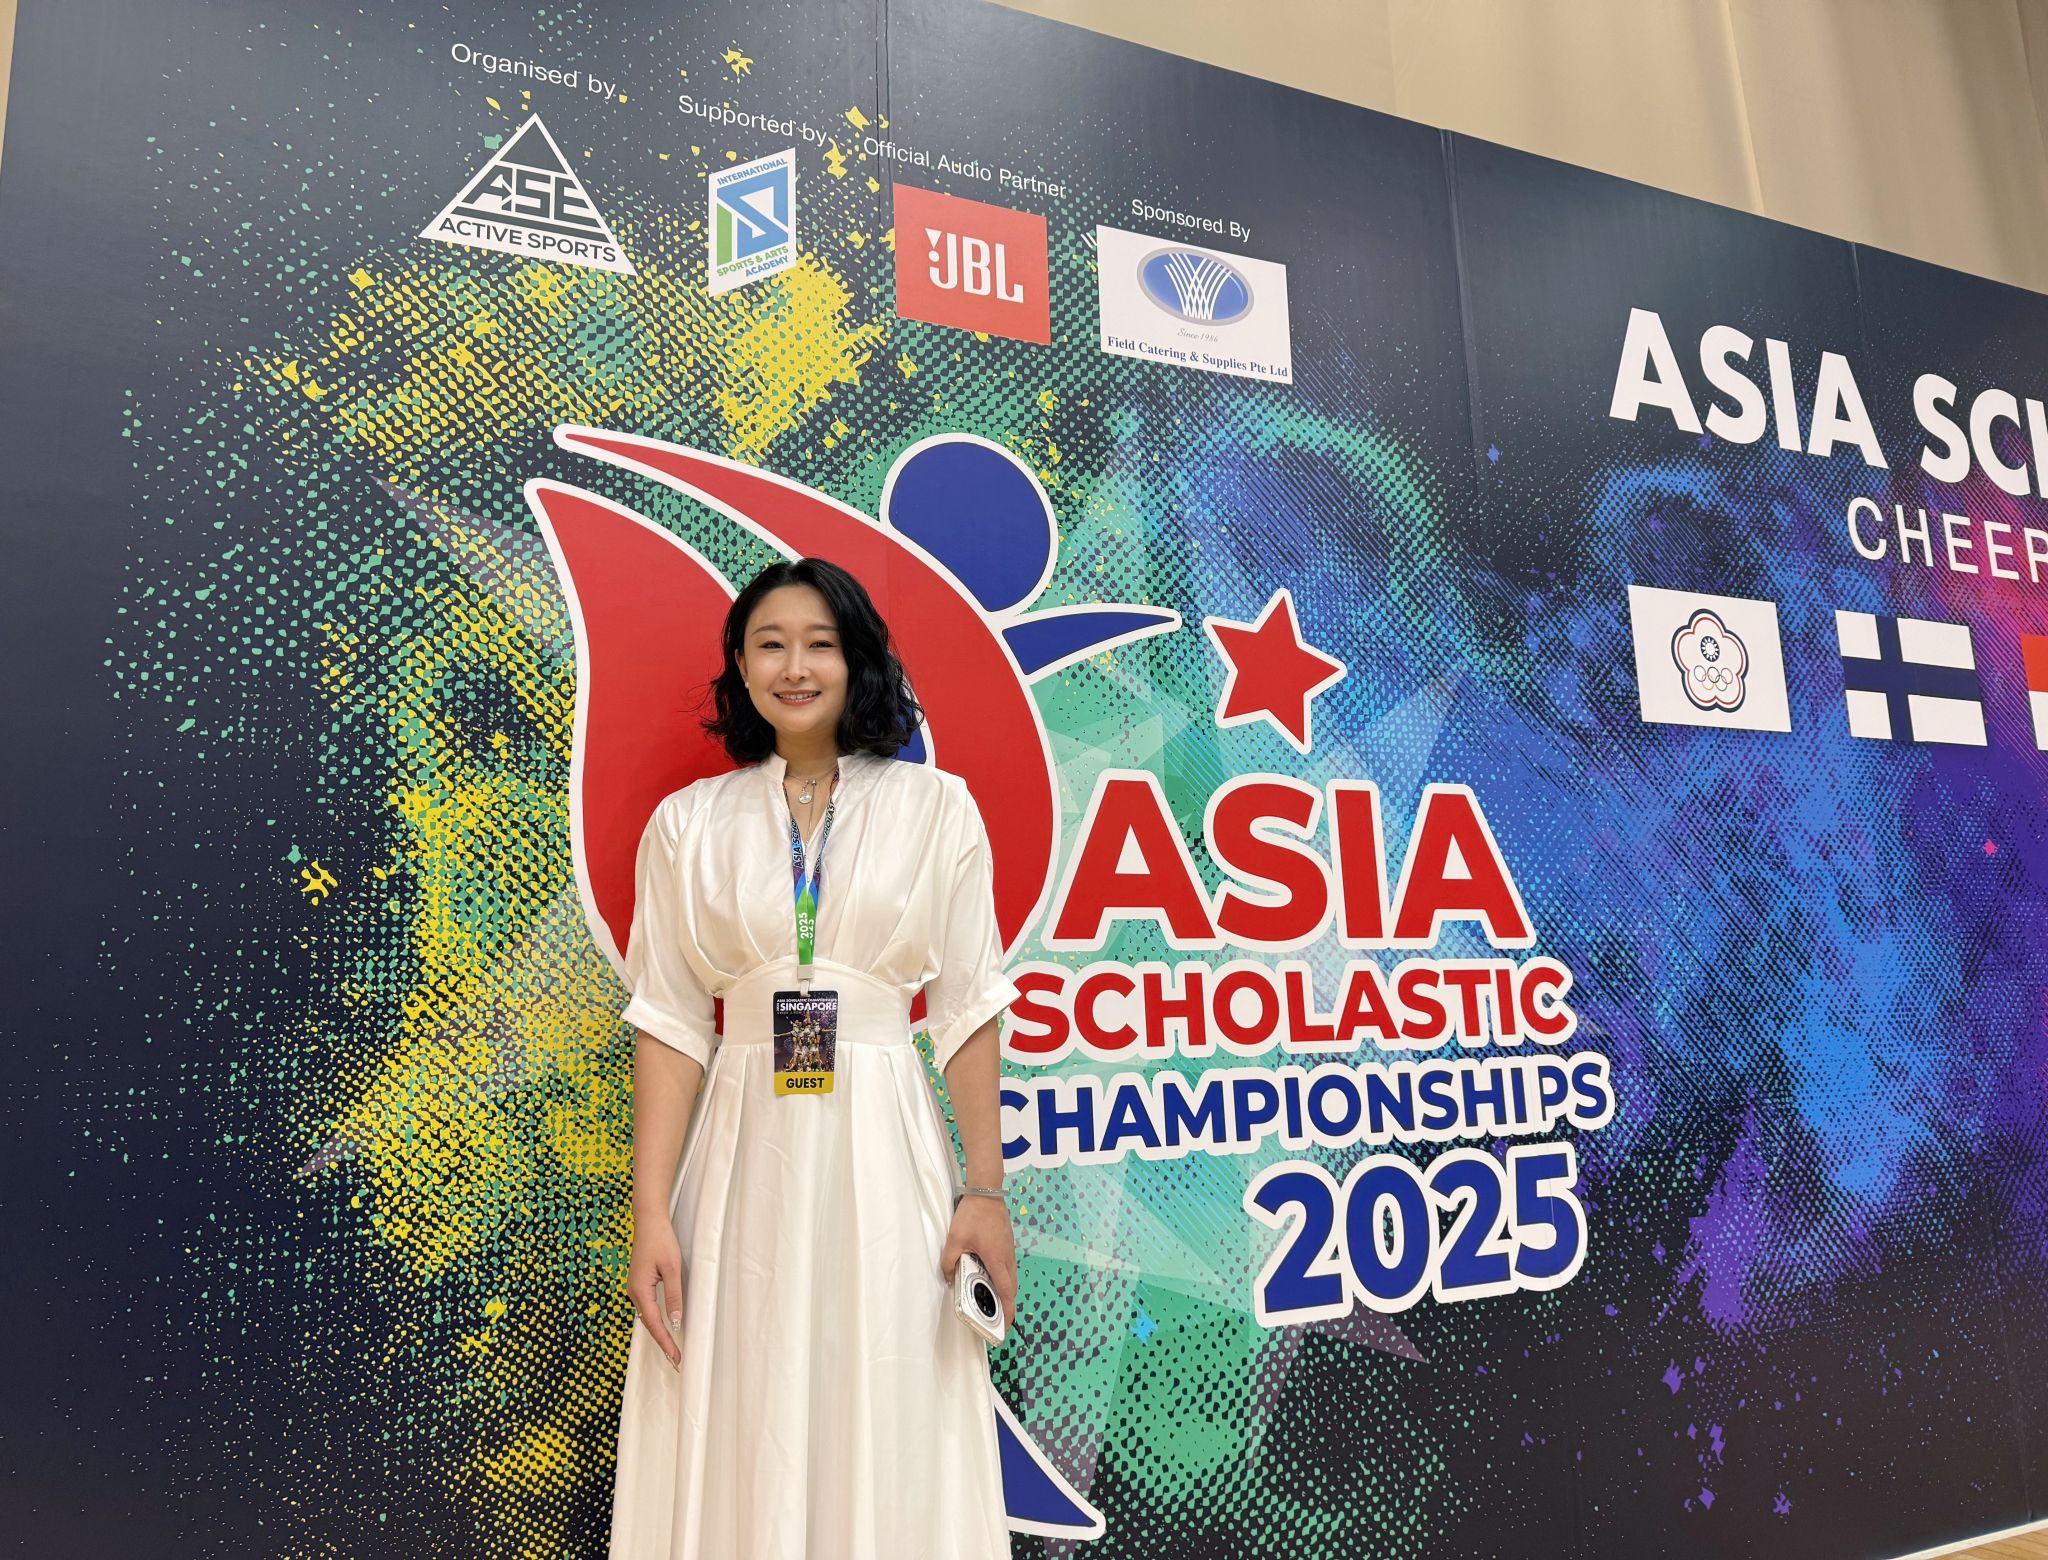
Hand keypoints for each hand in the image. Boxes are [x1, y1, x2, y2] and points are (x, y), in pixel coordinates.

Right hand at [626, 1220, 686, 1368]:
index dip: (665, 1342)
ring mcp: (635, 1288)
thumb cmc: (661, 1241)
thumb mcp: (672, 1268)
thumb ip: (673, 1295)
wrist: (649, 1221)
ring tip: (672, 1349)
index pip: (654, 1323)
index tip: (675, 1357)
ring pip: (647, 1317)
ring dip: (659, 1333)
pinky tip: (664, 1326)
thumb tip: (675, 1320)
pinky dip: (656, 1321)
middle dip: (662, 1343)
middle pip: (648, 1324)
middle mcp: (634, 1292)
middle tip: (676, 1361)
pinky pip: (647, 1308)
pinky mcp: (639, 1284)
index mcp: (640, 1290)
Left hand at [940, 1195, 1016, 1328]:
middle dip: (1006, 1305)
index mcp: (997, 1259)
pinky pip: (1008, 1267)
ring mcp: (1009, 1250)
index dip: (1008, 1311)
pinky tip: (990, 1277)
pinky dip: (1003, 1278)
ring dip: (1005, 1291)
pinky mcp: (1008, 1243)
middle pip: (1011, 1287)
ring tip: (992, 1301)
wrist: (986, 1192)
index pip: (1006, 1291)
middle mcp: (1007, 1257)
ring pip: (1011, 1277)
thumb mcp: (954, 1239)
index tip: (1006, 1326)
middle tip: (997, 1318)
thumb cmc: (973, 1215)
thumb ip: (950, 1261)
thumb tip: (950, 1277)